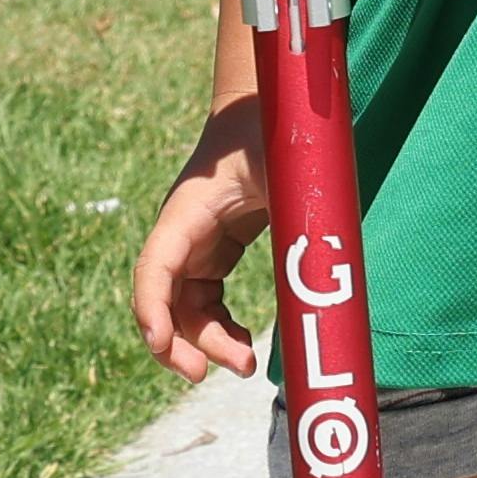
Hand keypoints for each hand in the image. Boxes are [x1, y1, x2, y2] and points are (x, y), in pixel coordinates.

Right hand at [126, 110, 274, 380]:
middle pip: (165, 298)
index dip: (153, 310)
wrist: (268, 105)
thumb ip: (299, 210)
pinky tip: (244, 344)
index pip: (157, 267)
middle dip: (181, 341)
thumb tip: (323, 269)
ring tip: (243, 363)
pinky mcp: (215, 247)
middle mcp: (183, 229)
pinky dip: (218, 326)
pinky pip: (205, 298)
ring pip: (184, 306)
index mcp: (189, 209)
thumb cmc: (276, 132)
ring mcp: (196, 240)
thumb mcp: (288, 170)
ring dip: (204, 340)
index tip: (162, 345)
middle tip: (211, 373)